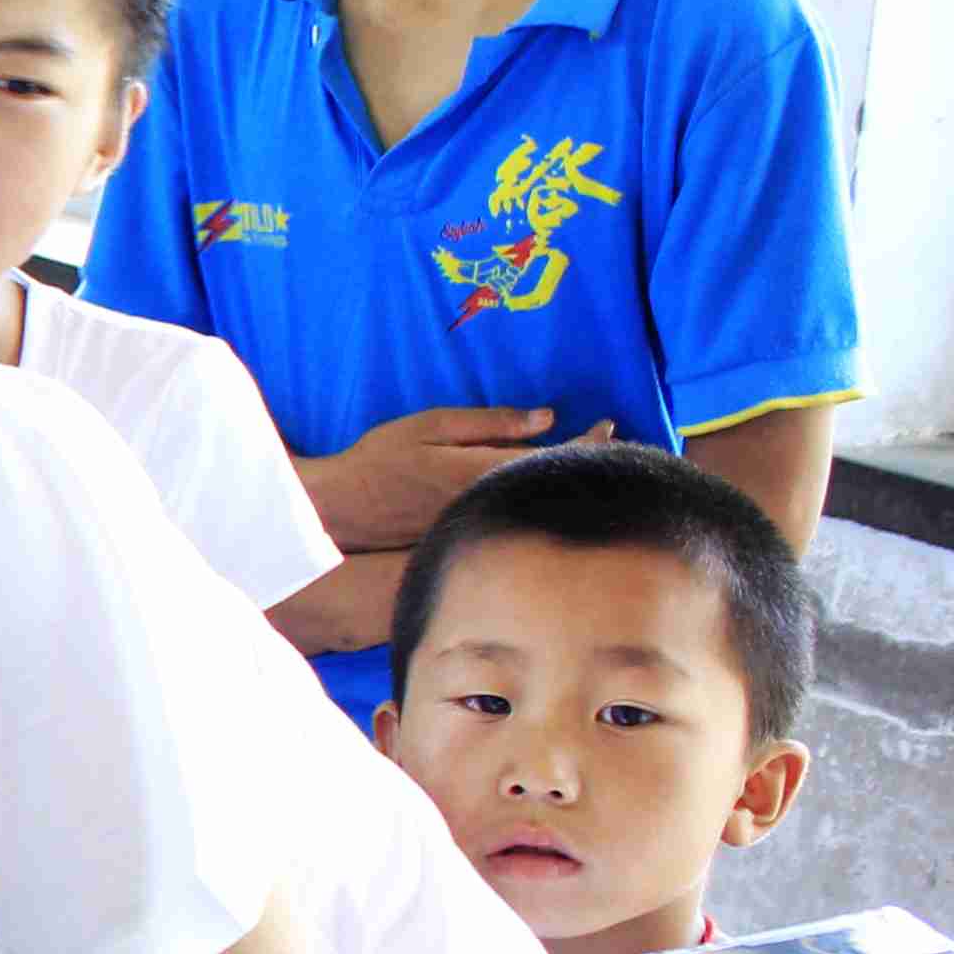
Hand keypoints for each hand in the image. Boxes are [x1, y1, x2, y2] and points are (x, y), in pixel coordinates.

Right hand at [296, 406, 601, 551]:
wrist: (341, 509)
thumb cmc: (380, 459)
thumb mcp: (431, 424)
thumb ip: (490, 422)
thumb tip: (547, 417)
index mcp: (484, 470)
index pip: (552, 455)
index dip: (586, 441)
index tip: (609, 424)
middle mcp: (490, 502)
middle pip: (552, 483)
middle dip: (585, 461)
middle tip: (612, 442)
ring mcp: (480, 524)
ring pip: (537, 504)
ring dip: (565, 484)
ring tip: (591, 465)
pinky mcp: (469, 537)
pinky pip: (516, 518)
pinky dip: (538, 501)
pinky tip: (548, 493)